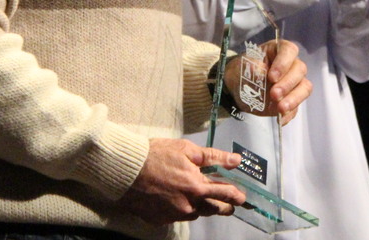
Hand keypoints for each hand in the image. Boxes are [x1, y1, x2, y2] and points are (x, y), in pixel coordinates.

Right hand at [118, 138, 246, 223]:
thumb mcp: (186, 149)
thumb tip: (235, 160)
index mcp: (197, 187)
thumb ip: (213, 157)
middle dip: (224, 207)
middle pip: (214, 210)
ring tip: (203, 199)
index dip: (236, 196)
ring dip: (203, 207)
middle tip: (229, 204)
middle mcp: (188, 205)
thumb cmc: (156, 155)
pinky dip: (182, 209)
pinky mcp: (161, 220)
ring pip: (196, 214)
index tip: (242, 198)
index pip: (225, 194)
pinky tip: (177, 200)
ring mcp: (174, 215)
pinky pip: (177, 216)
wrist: (126, 170)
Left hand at [224, 39, 310, 125]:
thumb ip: (252, 67)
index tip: (272, 77)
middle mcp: (290, 64)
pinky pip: (297, 106)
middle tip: (274, 95)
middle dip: (288, 84)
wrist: (237, 88)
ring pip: (305, 87)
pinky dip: (290, 113)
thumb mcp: (242, 67)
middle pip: (300, 70)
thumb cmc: (242, 71)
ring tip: (280, 108)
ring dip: (294, 99)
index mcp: (277, 50)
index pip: (289, 50)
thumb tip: (260, 69)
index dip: (284, 63)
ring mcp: (293, 82)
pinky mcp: (291, 99)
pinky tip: (281, 119)